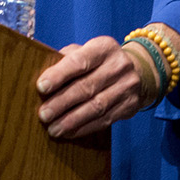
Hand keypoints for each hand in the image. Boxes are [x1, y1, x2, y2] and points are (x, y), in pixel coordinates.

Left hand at [36, 35, 155, 139]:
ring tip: (54, 129)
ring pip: (96, 107)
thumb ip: (65, 60)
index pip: (80, 61)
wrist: (138, 71)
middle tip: (44, 114)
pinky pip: (105, 120)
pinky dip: (85, 128)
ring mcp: (127, 87)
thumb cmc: (99, 61)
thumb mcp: (85, 51)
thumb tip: (42, 78)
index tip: (41, 87)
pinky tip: (69, 132)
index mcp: (104, 47)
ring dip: (72, 120)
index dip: (59, 75)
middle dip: (62, 103)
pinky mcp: (130, 106)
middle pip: (87, 87)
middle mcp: (119, 66)